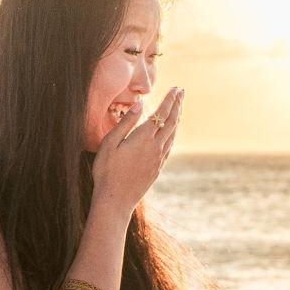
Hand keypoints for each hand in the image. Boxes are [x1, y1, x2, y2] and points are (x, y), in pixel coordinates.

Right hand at [92, 87, 183, 214]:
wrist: (115, 200)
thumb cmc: (107, 171)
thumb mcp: (110, 143)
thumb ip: (125, 123)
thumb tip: (140, 105)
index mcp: (143, 138)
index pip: (161, 113)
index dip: (169, 100)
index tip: (175, 88)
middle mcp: (155, 147)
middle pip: (172, 122)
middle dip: (177, 105)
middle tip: (182, 92)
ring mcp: (158, 159)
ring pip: (173, 135)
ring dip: (177, 119)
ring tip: (179, 109)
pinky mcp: (157, 169)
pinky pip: (170, 147)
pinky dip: (173, 135)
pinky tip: (172, 133)